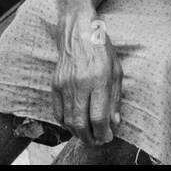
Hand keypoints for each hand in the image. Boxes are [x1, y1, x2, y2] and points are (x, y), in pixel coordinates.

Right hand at [52, 15, 122, 145]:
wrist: (77, 30)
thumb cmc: (100, 49)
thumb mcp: (116, 70)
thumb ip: (115, 99)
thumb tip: (114, 123)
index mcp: (98, 79)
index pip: (99, 117)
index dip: (104, 133)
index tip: (108, 137)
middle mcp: (79, 83)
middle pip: (81, 124)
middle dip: (90, 138)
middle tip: (98, 140)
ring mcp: (64, 84)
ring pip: (68, 121)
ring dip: (78, 133)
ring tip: (88, 134)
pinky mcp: (55, 85)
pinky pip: (58, 113)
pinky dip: (66, 123)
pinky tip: (75, 123)